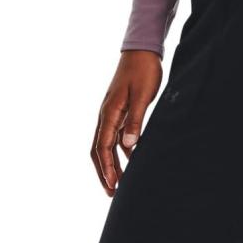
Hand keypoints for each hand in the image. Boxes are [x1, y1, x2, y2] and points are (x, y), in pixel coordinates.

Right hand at [90, 50, 162, 195]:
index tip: (114, 187)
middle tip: (112, 193)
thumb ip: (135, 121)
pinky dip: (121, 149)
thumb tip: (128, 146)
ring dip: (112, 163)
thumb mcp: (142, 96)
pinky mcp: (121, 109)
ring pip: (107, 144)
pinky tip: (133, 158)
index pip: (102, 147)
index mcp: (109, 112)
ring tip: (121, 182)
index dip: (107, 169)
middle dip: (104, 172)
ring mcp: (113, 112)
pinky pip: (117, 134)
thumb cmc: (143, 70)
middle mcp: (106, 114)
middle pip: (99, 150)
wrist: (143, 49)